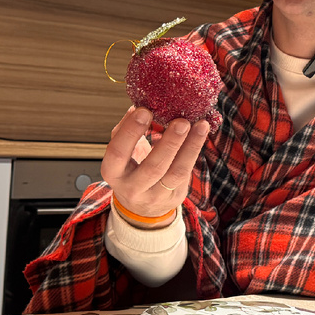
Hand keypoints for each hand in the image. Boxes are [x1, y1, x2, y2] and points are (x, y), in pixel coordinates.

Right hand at [101, 106, 208, 226]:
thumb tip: (137, 105)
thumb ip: (126, 131)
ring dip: (190, 147)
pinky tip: (200, 134)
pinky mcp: (175, 197)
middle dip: (169, 143)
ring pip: (176, 172)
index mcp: (113, 172)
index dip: (130, 131)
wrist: (140, 208)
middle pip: (153, 167)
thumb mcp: (121, 154)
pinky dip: (194, 151)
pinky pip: (186, 173)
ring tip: (200, 125)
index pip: (118, 152)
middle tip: (181, 121)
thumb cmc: (130, 171)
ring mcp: (156, 196)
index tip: (144, 110)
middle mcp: (133, 188)